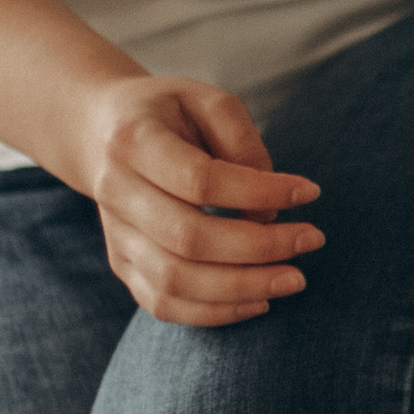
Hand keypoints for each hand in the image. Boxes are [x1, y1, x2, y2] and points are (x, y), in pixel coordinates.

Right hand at [67, 73, 323, 326]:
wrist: (100, 133)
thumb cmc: (169, 113)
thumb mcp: (207, 101)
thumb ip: (243, 144)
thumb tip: (269, 212)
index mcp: (134, 141)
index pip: (200, 180)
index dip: (258, 192)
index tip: (310, 192)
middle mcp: (116, 192)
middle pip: (188, 238)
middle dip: (259, 247)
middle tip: (312, 239)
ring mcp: (115, 235)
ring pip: (174, 281)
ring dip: (242, 288)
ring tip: (293, 279)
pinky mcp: (122, 265)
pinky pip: (164, 304)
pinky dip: (215, 312)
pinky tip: (259, 301)